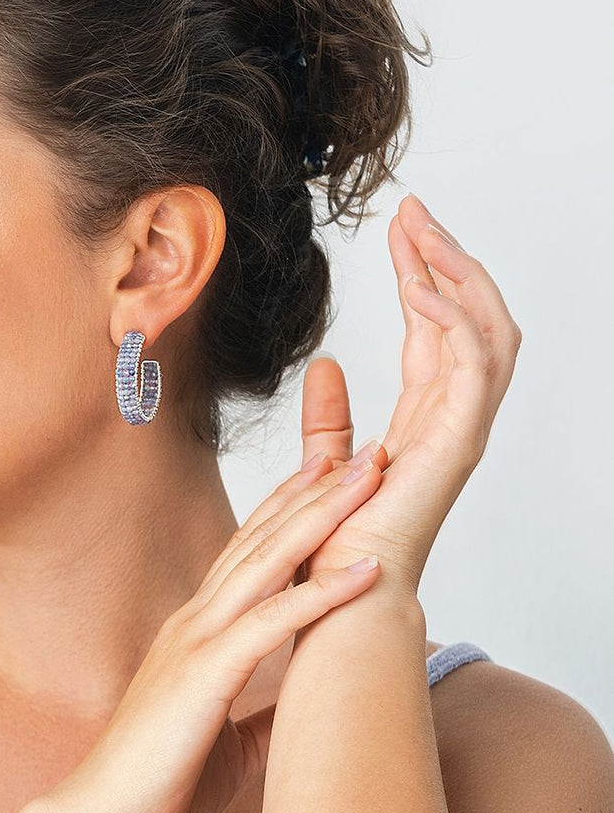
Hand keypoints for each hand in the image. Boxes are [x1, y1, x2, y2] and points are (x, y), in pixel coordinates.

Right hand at [47, 451, 385, 812]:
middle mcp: (196, 621)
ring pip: (269, 561)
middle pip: (263, 537)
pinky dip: (322, 593)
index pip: (252, 554)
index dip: (294, 510)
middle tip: (369, 448)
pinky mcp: (205, 675)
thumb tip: (303, 712)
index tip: (337, 474)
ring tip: (372, 477)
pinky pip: (272, 624)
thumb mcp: (227, 741)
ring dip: (324, 516)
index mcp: (199, 632)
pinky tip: (366, 571)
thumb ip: (262, 715)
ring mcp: (197, 642)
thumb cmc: (157, 786)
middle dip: (316, 489)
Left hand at [297, 192, 522, 596]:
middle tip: (414, 211)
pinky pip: (470, 363)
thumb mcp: (327, 461)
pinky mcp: (457, 443)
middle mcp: (455, 420)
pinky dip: (452, 318)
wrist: (335, 600)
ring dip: (458, 275)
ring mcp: (463, 431)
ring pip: (489, 330)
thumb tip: (324, 366)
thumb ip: (329, 418)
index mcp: (429, 420)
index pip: (439, 327)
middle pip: (475, 317)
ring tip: (421, 233)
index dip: (425, 272)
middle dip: (448, 258)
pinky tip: (417, 285)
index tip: (400, 225)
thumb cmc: (334, 546)